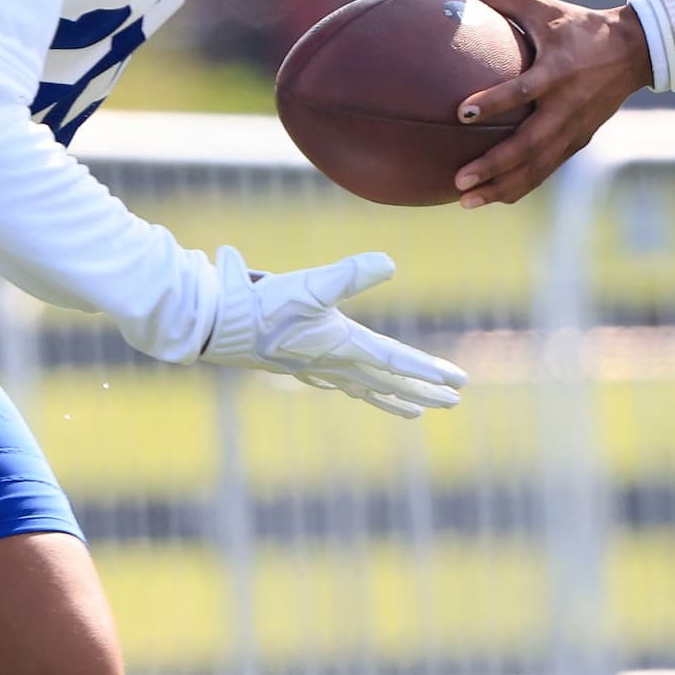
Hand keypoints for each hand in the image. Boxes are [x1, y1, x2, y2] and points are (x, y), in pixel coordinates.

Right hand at [196, 246, 466, 417]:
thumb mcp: (311, 284)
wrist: (215, 325)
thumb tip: (391, 264)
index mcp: (343, 346)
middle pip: (388, 381)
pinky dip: (352, 388)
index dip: (429, 370)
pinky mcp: (296, 361)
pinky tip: (351, 391)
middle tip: (453, 402)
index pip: (396, 360)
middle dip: (422, 391)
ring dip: (391, 398)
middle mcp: (333, 362)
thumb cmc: (262, 305)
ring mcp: (314, 366)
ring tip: (415, 411)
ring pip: (364, 387)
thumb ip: (351, 274)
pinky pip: (335, 382)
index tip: (458, 383)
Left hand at [440, 0, 653, 206]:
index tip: (461, 112)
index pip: (523, 90)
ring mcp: (575, 129)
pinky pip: (546, 170)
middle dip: (493, 165)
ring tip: (465, 200)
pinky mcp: (578, 141)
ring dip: (501, 186)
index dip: (493, 101)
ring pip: (536, 166)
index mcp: (558, 71)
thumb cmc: (577, 25)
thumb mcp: (540, 5)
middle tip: (458, 179)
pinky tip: (493, 197)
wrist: (633, 51)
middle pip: (529, 144)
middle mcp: (567, 106)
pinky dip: (520, 186)